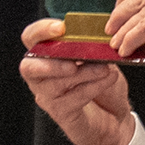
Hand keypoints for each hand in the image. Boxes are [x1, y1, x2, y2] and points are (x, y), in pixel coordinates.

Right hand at [19, 18, 135, 144]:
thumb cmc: (102, 84)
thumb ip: (92, 46)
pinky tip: (108, 79)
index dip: (40, 31)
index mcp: (46, 56)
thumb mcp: (100, 58)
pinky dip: (93, 86)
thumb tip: (96, 34)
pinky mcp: (62, 114)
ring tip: (104, 68)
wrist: (116, 117)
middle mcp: (41, 77)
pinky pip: (73, 99)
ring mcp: (49, 97)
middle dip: (51, 62)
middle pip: (29, 67)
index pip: (30, 39)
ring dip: (83, 73)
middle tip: (75, 60)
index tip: (61, 28)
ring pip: (56, 83)